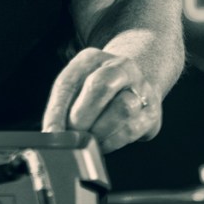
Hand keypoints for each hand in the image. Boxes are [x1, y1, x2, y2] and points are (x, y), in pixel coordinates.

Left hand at [41, 47, 161, 153]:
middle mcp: (120, 67)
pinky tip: (103, 144)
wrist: (137, 81)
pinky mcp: (152, 112)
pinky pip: (133, 128)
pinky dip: (113, 141)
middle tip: (72, 136)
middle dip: (82, 116)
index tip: (51, 132)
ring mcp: (140, 87)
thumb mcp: (78, 86)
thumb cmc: (97, 89)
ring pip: (122, 109)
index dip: (58, 110)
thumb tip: (54, 135)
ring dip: (100, 132)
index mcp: (91, 58)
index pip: (69, 81)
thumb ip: (64, 107)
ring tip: (88, 142)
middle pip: (100, 86)